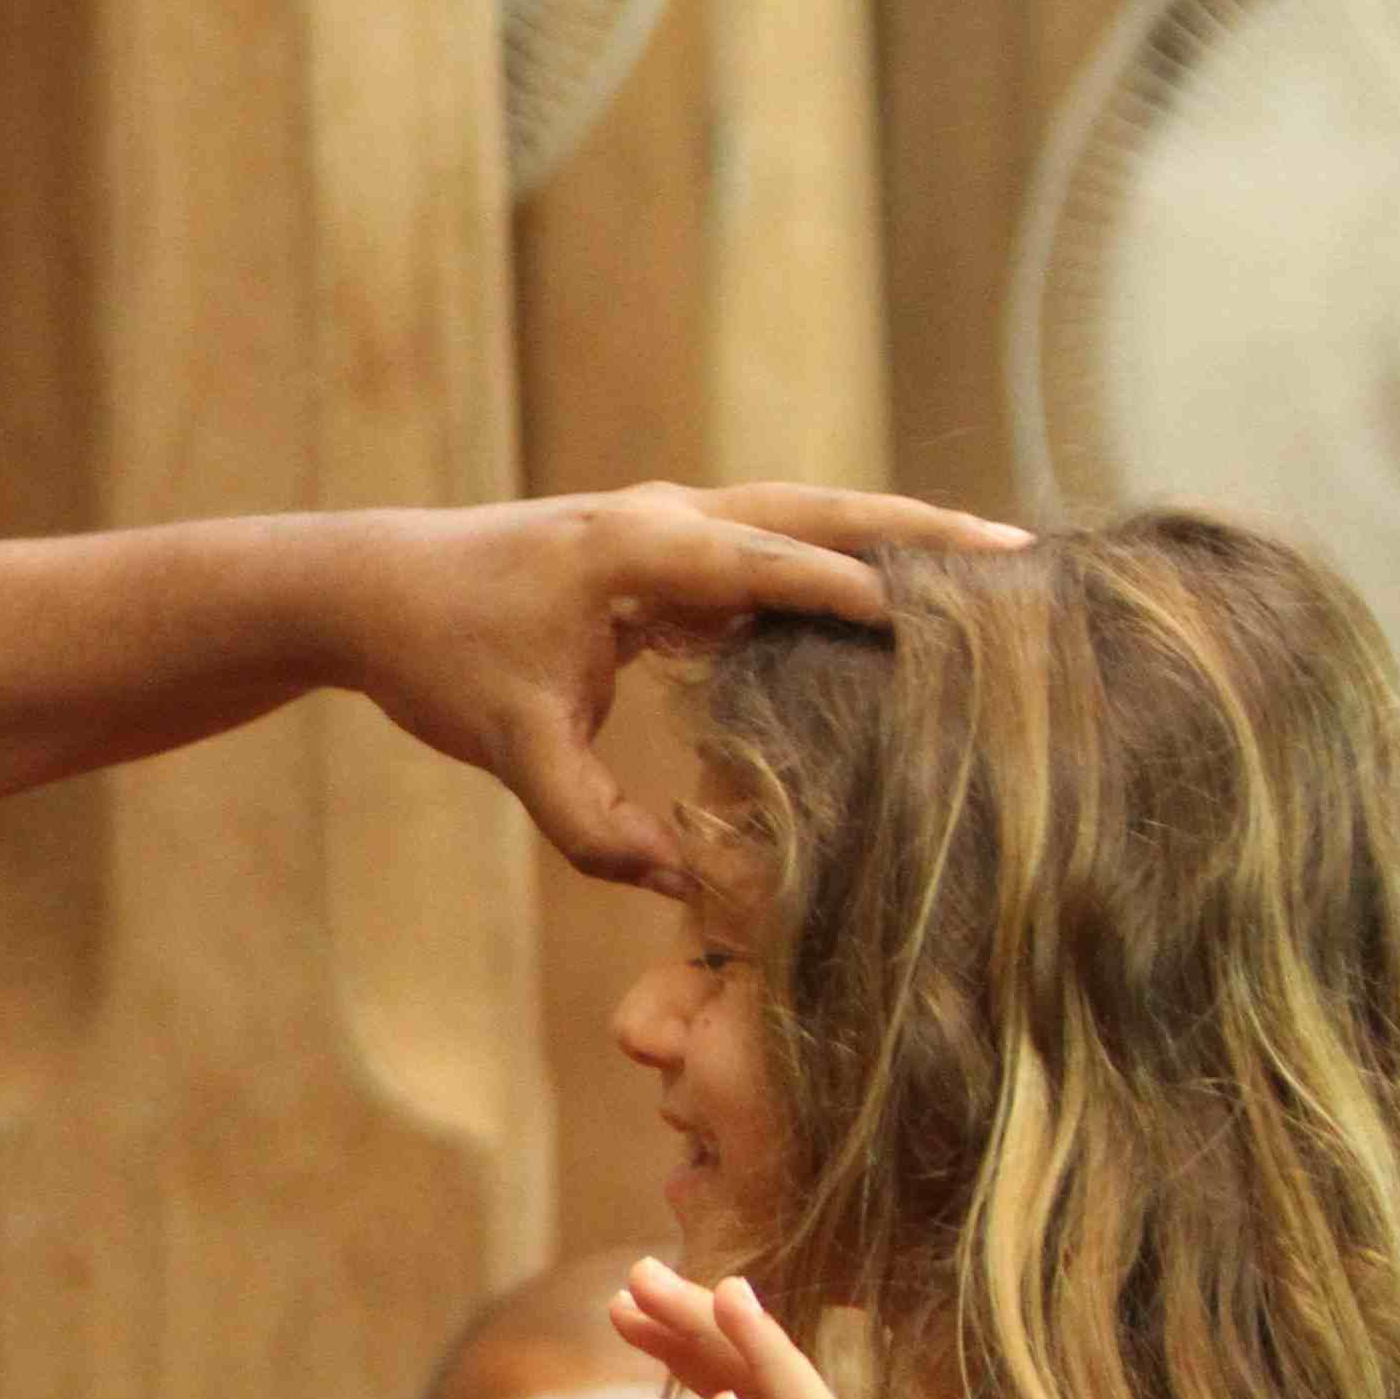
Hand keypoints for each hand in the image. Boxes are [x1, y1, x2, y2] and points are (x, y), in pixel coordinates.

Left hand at [343, 485, 1021, 888]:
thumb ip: (593, 823)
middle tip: (1026, 556)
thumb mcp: (510, 749)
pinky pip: (776, 546)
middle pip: (819, 511)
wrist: (374, 588)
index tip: (948, 617)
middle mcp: (666, 517)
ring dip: (894, 537)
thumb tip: (688, 886)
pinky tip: (902, 601)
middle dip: (920, 533)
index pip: (771, 563)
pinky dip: (842, 561)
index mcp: (636, 548)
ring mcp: (671, 523)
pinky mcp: (668, 547)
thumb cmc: (439, 658)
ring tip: (998, 571)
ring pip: (807, 517)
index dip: (860, 590)